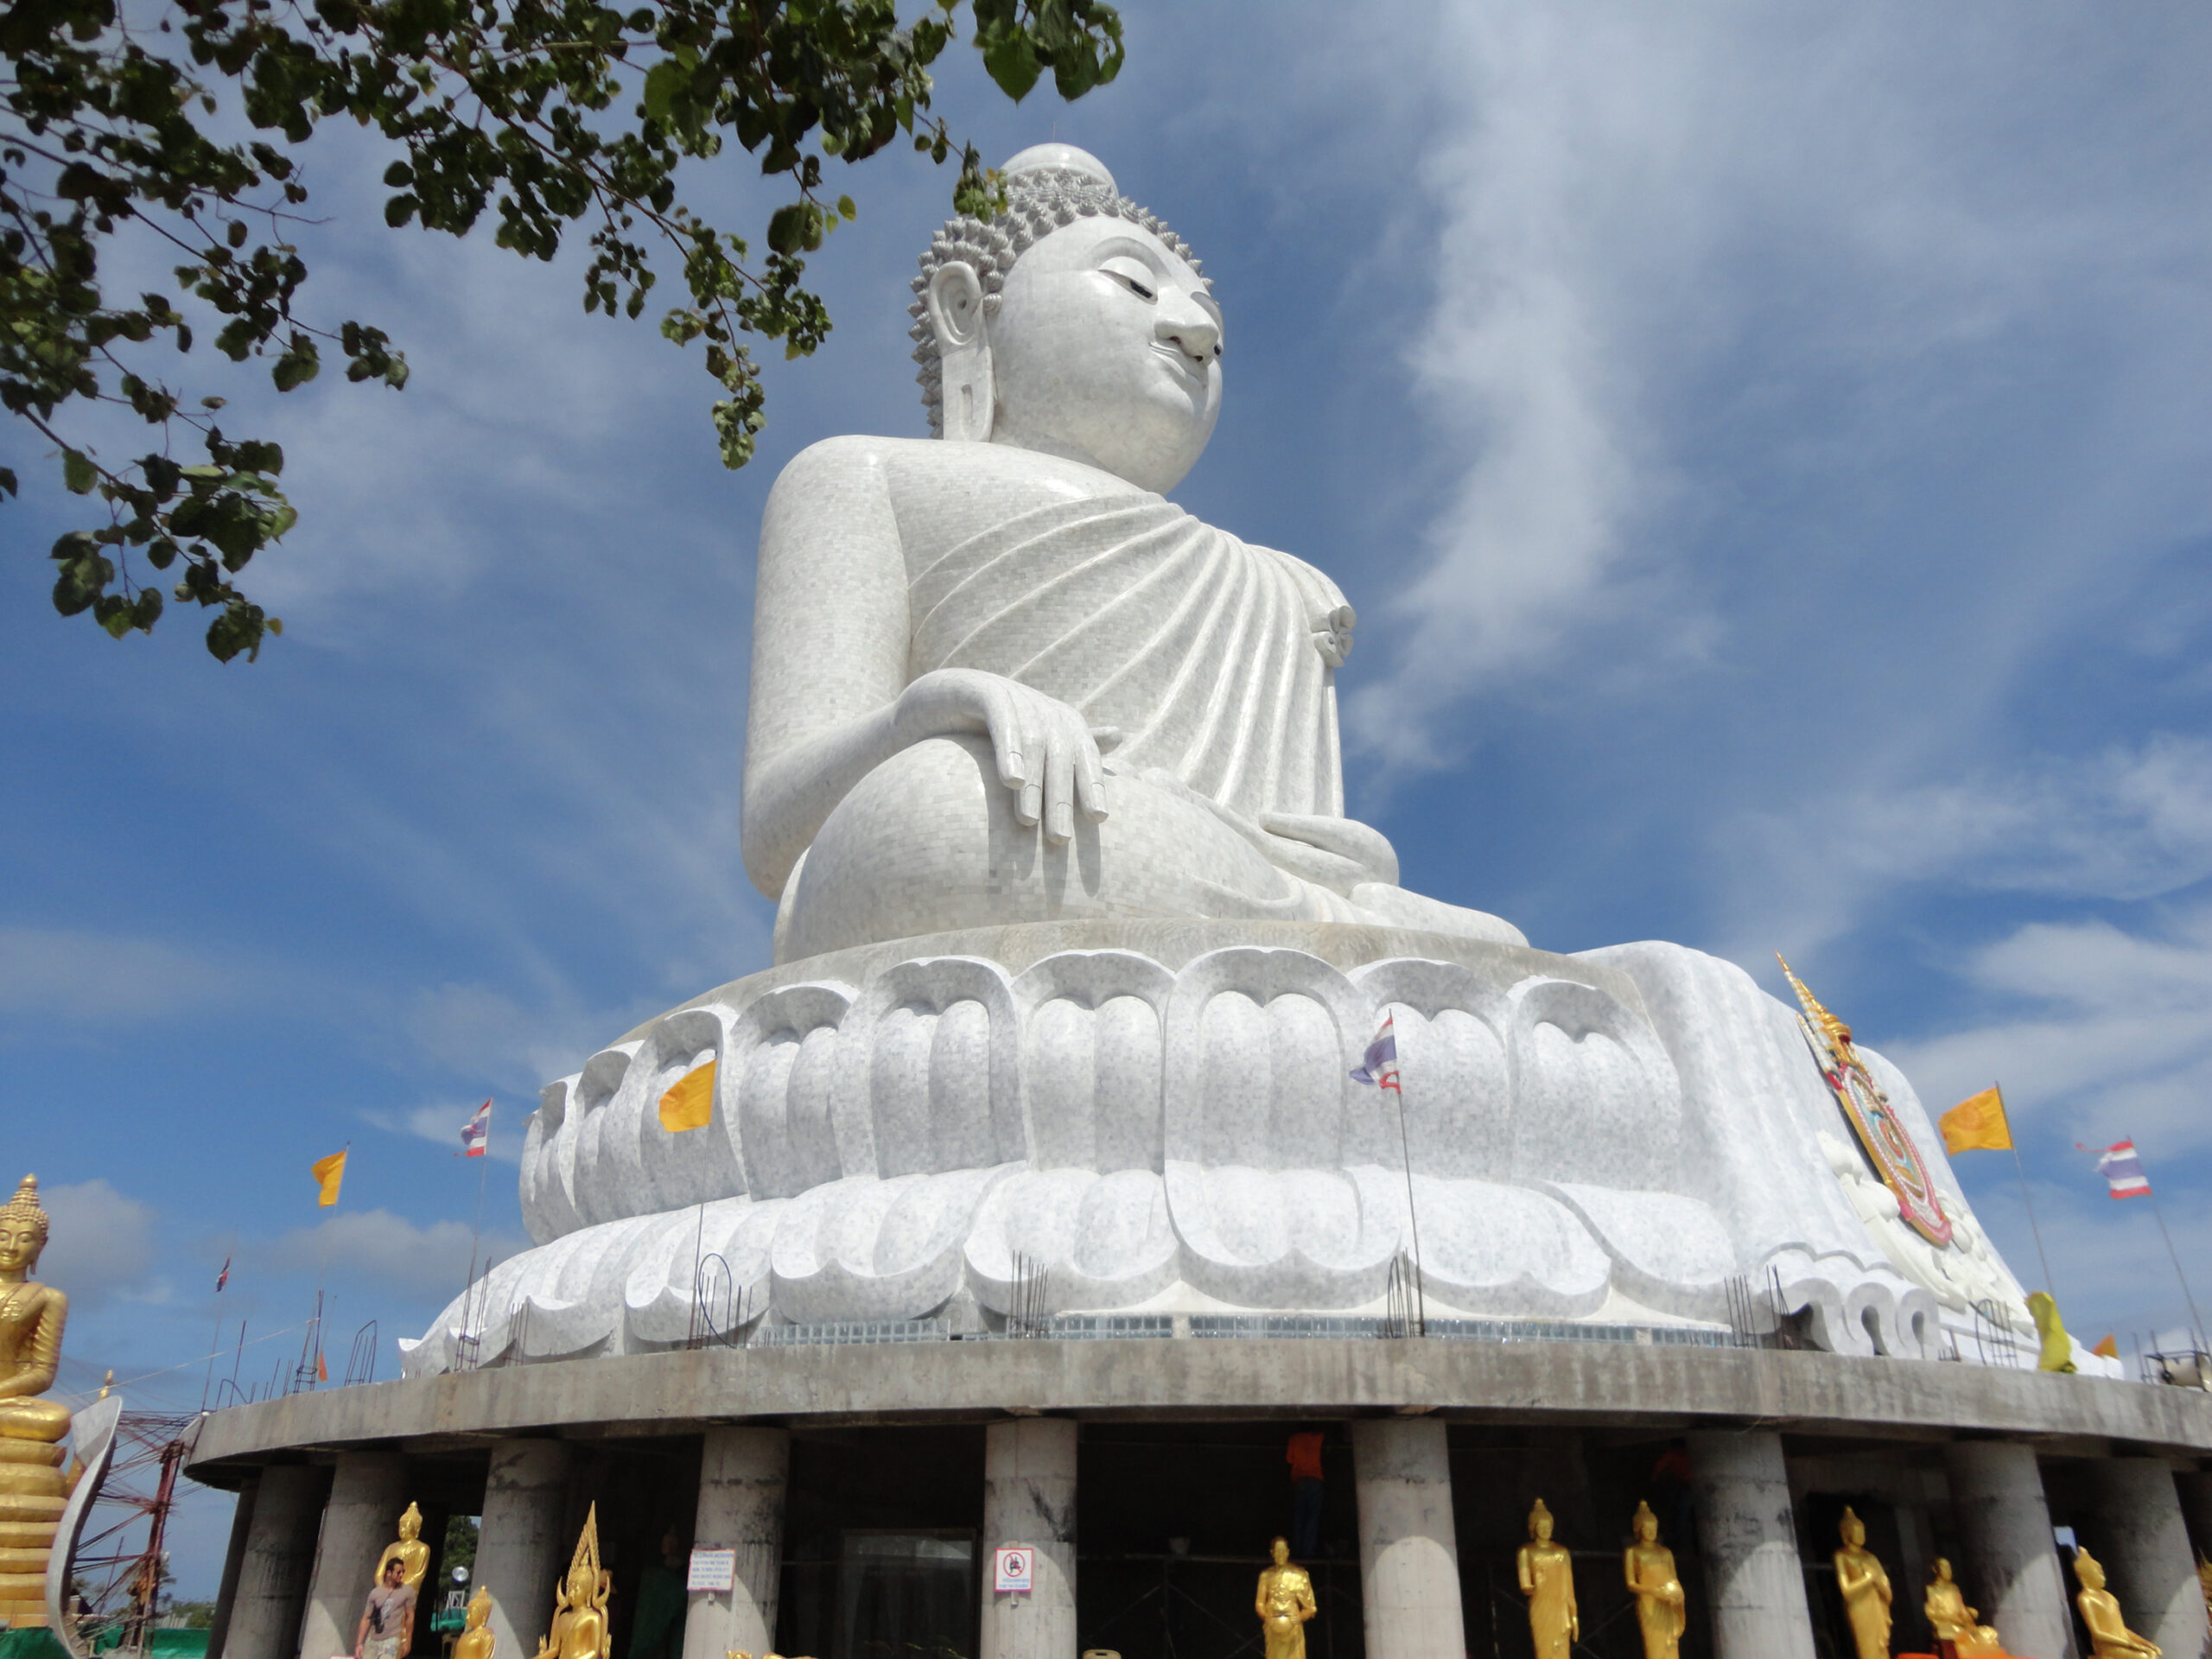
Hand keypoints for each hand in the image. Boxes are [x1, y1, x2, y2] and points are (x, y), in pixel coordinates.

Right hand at [893, 668, 1116, 842]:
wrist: (932, 702)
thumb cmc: (985, 733)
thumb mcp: (1031, 744)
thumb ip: (1071, 745)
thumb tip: (1121, 735)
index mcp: (1060, 719)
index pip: (1084, 753)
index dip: (1092, 783)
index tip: (1098, 820)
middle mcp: (1041, 704)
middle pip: (1061, 753)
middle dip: (1063, 797)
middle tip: (1060, 839)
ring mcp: (1013, 693)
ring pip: (1033, 741)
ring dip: (1034, 784)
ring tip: (1029, 822)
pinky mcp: (980, 688)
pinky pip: (1001, 719)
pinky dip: (1009, 749)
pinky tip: (1011, 781)